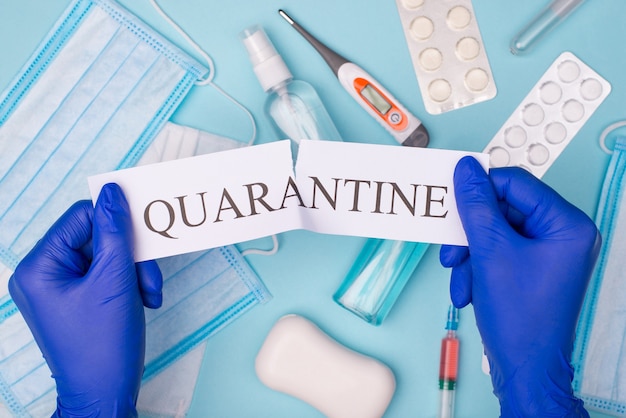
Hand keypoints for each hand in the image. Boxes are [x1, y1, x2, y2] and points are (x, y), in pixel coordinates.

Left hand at [9, 183, 162, 416]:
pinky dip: (129, 283)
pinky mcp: (76, 299)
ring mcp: (59, 288)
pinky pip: (105, 274)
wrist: (104, 394)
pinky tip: (142, 301)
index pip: (81, 218)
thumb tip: (112, 191)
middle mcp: (43, 274)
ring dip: (134, 272)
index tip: (145, 239)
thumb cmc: (103, 342)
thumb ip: (114, 230)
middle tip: (148, 281)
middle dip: (130, 257)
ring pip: (106, 256)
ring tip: (149, 295)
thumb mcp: (114, 279)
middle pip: (96, 237)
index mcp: (40, 267)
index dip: (116, 223)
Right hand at [440, 157, 599, 416]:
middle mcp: (561, 235)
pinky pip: (496, 251)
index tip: (452, 190)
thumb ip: (476, 206)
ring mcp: (547, 253)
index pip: (517, 184)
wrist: (523, 368)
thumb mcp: (490, 253)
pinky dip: (476, 266)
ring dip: (470, 253)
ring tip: (461, 276)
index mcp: (566, 225)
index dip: (481, 187)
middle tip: (452, 246)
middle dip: (471, 232)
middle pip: (502, 210)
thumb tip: (467, 170)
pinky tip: (468, 288)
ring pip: (494, 232)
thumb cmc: (521, 319)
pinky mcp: (531, 268)